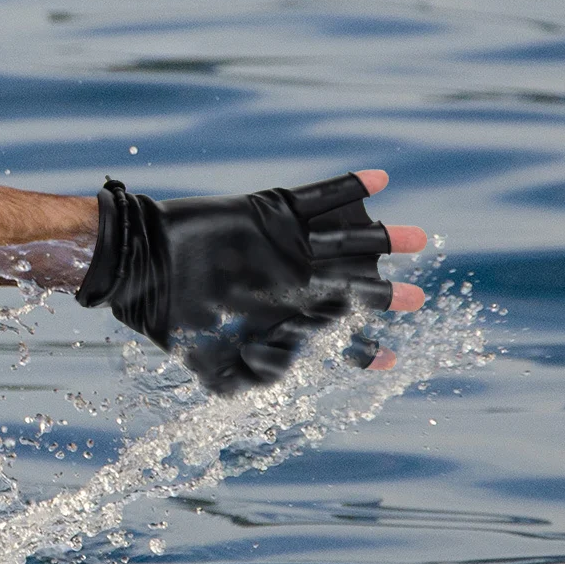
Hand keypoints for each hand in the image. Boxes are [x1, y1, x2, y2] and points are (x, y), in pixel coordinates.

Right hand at [76, 167, 425, 392]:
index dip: (363, 351)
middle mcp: (295, 282)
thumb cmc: (177, 321)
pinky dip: (348, 188)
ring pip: (347, 242)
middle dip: (385, 296)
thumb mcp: (212, 365)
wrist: (146, 268)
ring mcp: (289, 246)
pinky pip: (319, 197)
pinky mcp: (274, 213)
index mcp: (285, 318)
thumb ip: (249, 381)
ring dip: (383, 240)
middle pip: (352, 289)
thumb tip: (286, 383)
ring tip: (418, 239)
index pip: (333, 338)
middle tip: (415, 300)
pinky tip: (380, 180)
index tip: (391, 361)